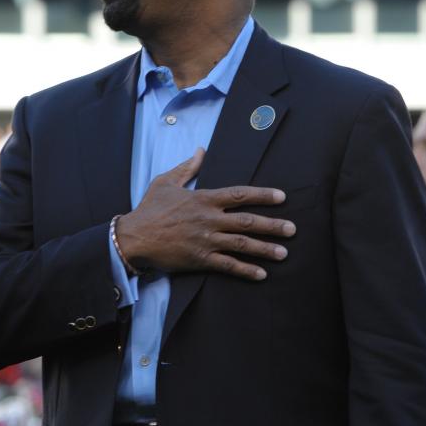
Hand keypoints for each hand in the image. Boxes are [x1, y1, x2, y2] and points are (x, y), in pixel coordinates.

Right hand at [116, 149, 294, 281]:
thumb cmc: (149, 209)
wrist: (133, 237)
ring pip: (242, 244)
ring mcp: (205, 240)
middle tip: (292, 229)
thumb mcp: (166, 182)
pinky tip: (261, 274)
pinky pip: (227, 265)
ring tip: (284, 253)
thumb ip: (187, 167)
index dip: (263, 195)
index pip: (240, 194)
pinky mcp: (199, 259)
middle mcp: (209, 219)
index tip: (282, 197)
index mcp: (204, 199)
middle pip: (247, 221)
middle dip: (272, 225)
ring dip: (265, 249)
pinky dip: (245, 270)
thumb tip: (200, 150)